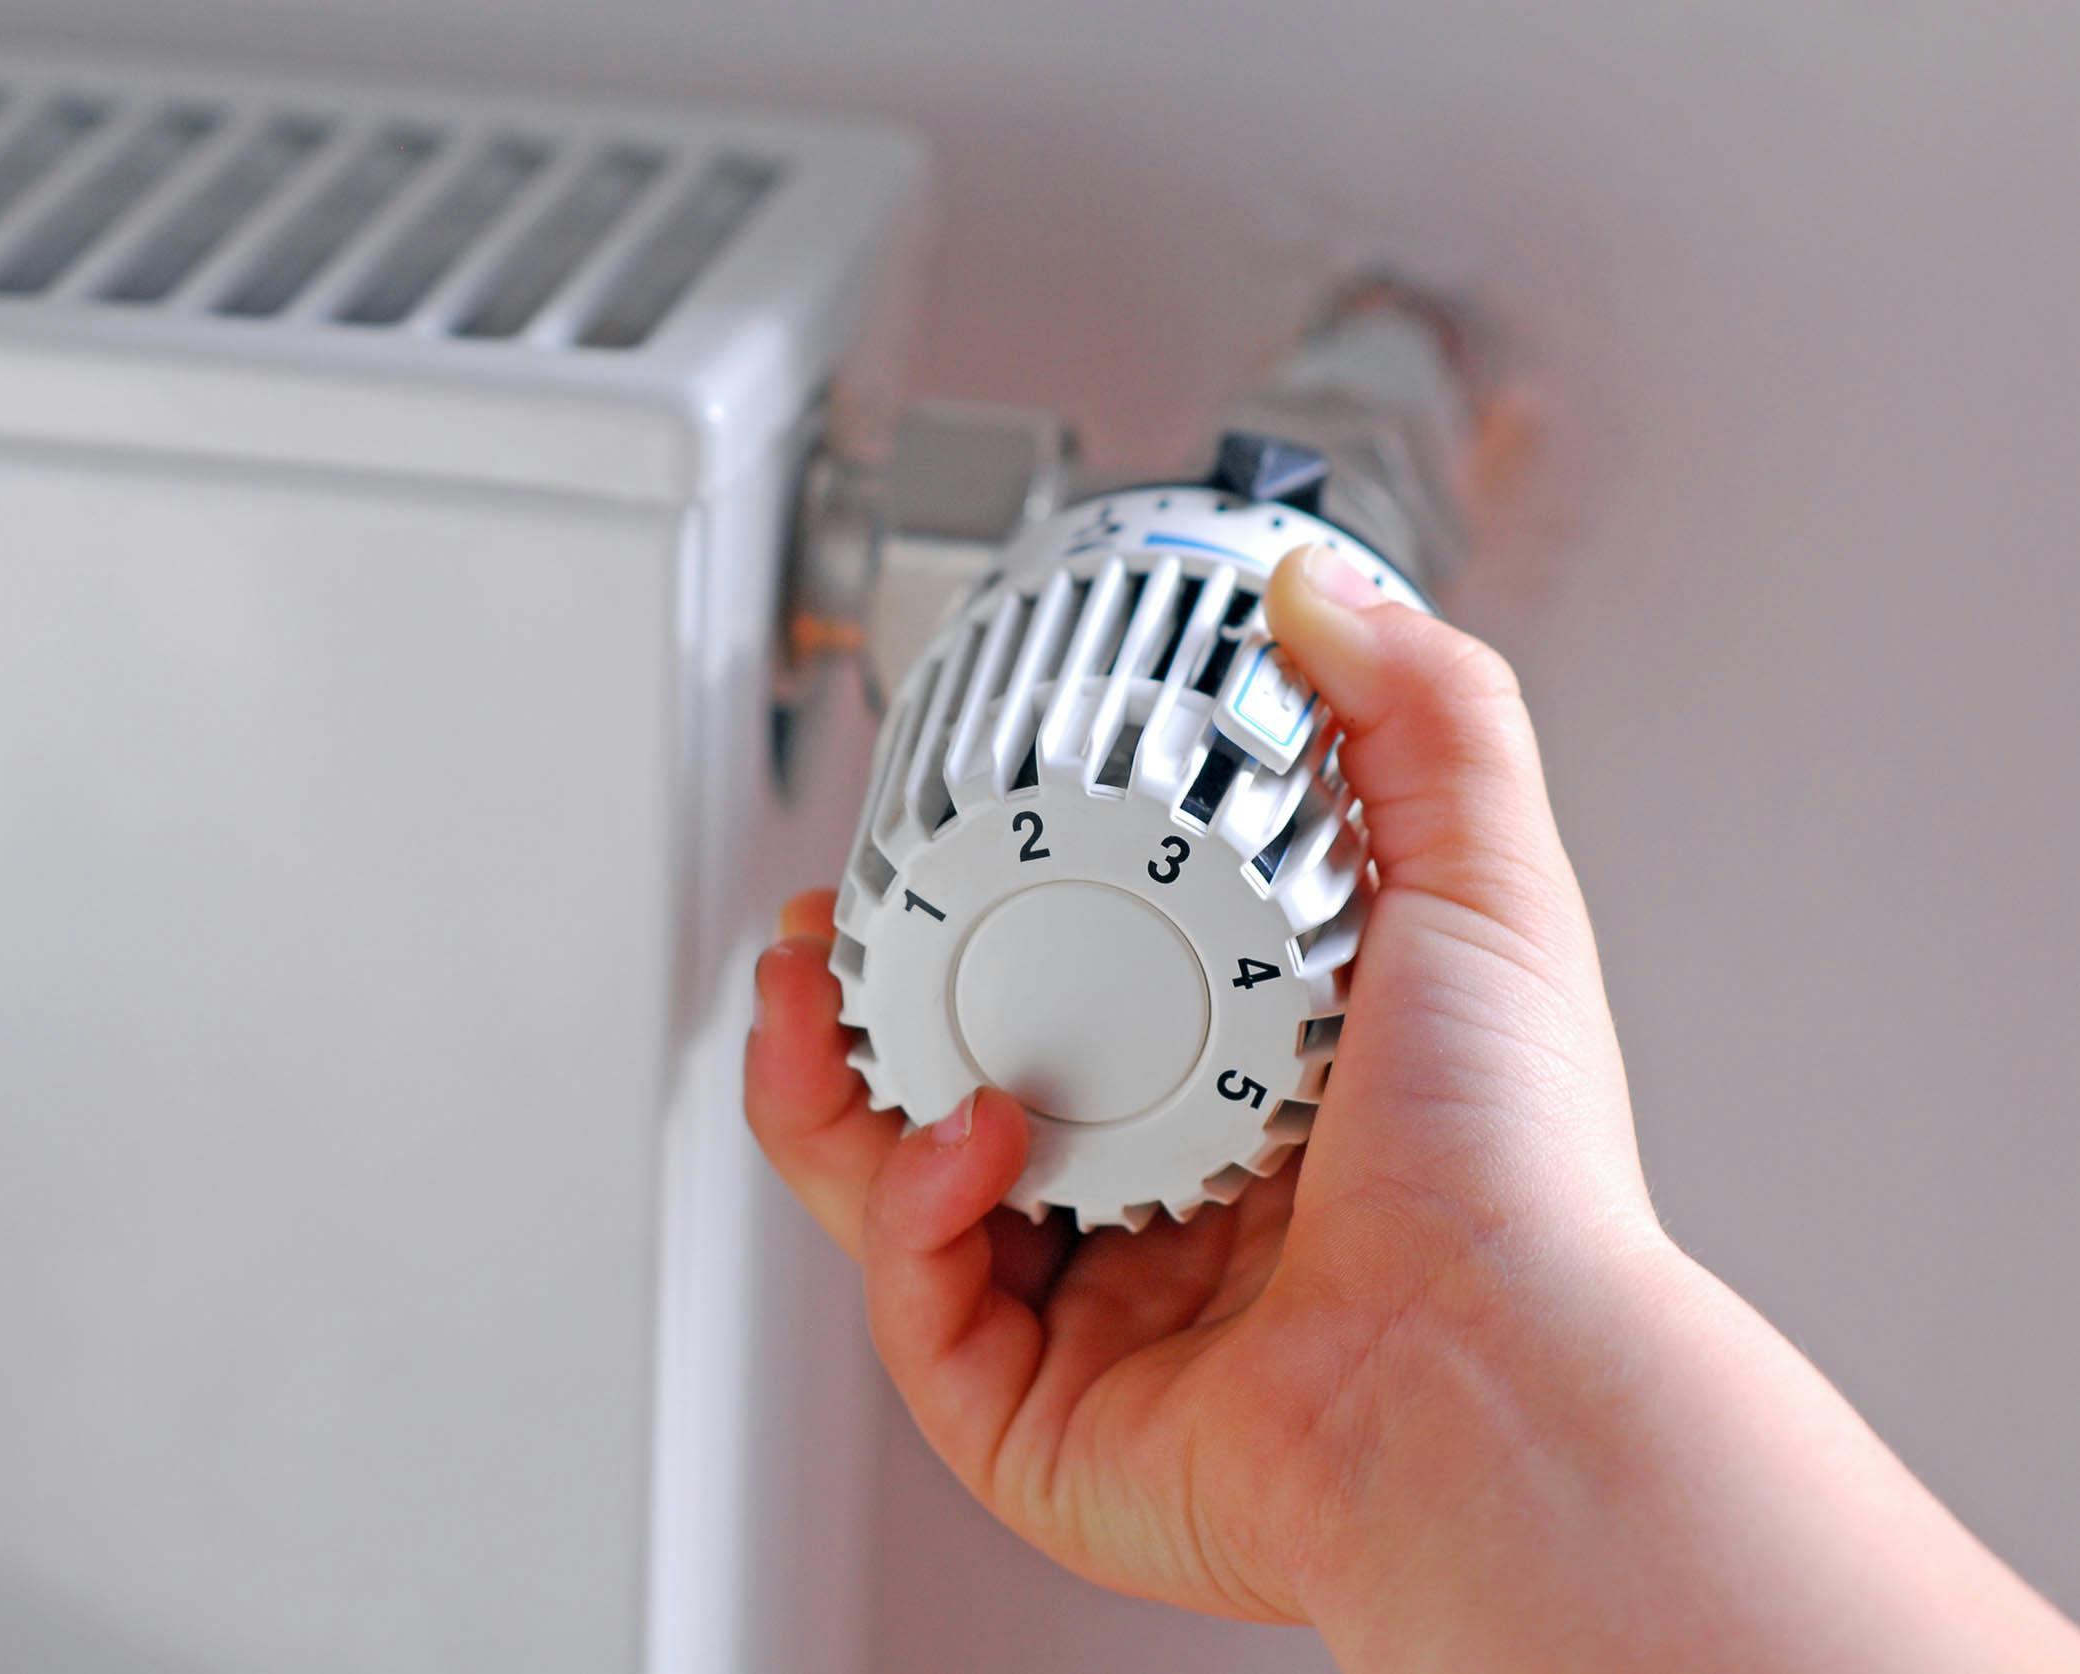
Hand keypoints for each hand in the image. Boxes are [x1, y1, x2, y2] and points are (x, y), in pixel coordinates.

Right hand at [744, 544, 1658, 1622]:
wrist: (1506, 1379)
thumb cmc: (1521, 1183)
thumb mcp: (1486, 890)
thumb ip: (1423, 716)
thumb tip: (1319, 592)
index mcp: (1246, 1105)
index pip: (1068, 997)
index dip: (977, 918)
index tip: (929, 843)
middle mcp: (1163, 1214)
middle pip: (947, 1097)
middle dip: (853, 1008)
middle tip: (821, 931)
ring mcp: (1096, 1325)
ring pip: (895, 1204)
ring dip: (828, 1096)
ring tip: (812, 1003)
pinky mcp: (1042, 1427)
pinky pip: (920, 1309)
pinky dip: (908, 1212)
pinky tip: (965, 1137)